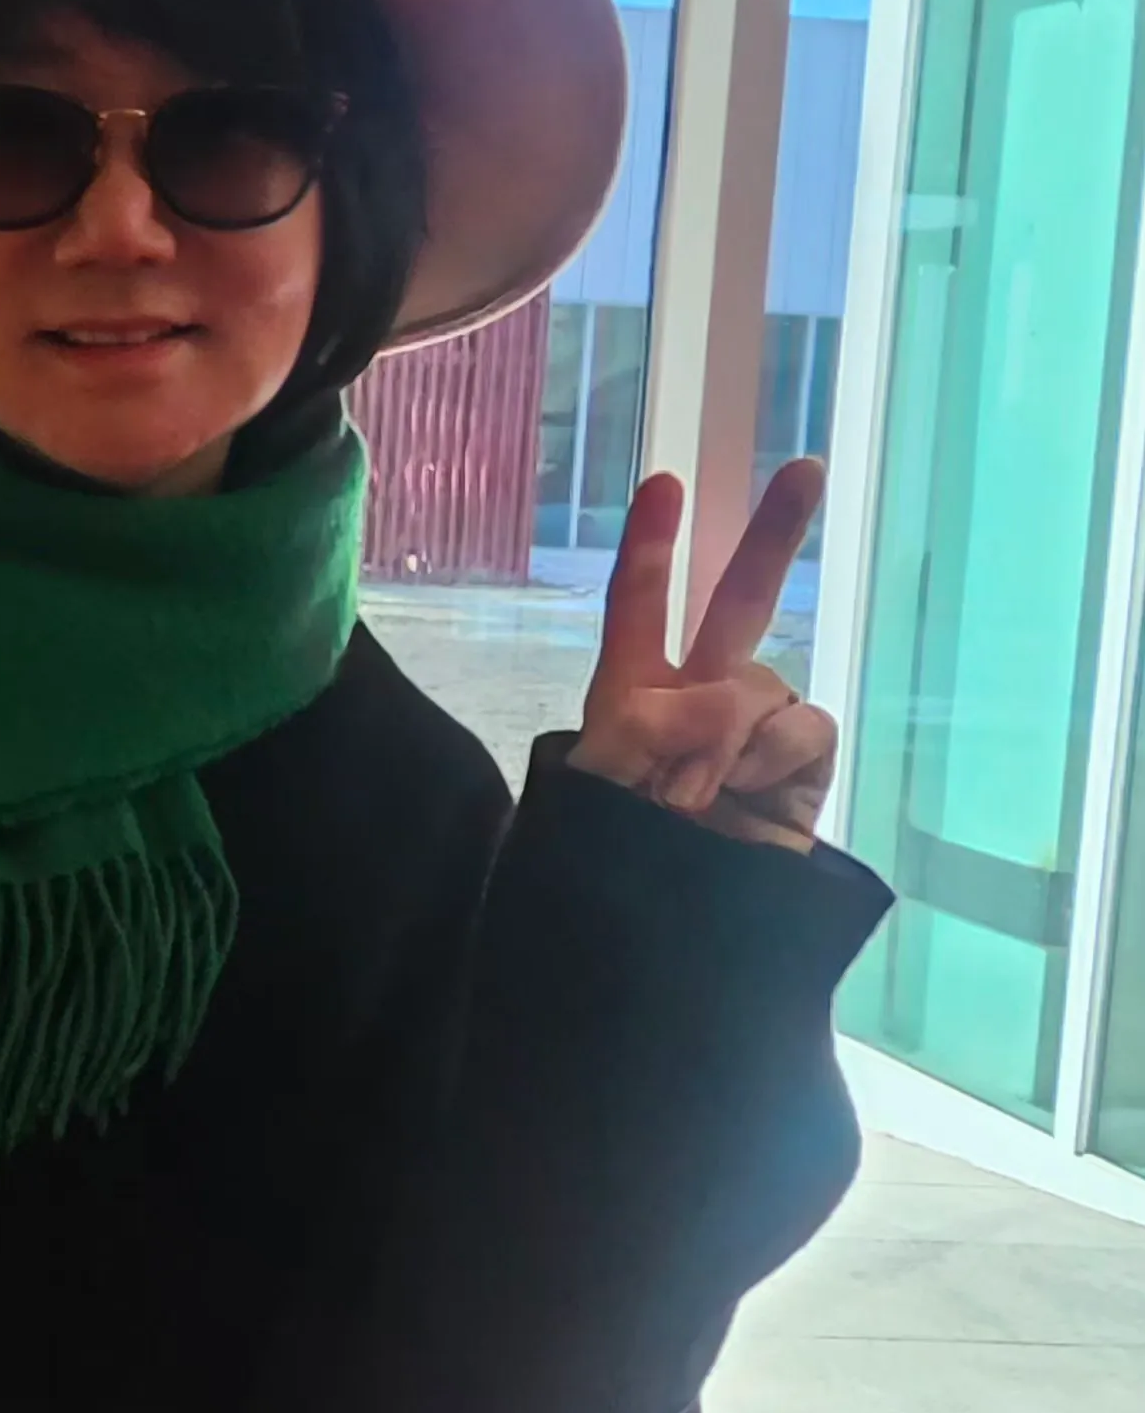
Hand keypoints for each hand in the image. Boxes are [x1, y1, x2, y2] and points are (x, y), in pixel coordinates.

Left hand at [567, 460, 836, 852]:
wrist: (664, 944)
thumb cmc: (610, 860)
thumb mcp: (603, 780)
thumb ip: (656, 719)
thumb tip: (726, 696)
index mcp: (631, 695)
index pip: (639, 608)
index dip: (650, 547)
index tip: (663, 483)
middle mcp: (699, 702)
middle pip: (738, 605)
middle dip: (773, 536)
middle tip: (808, 468)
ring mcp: (754, 737)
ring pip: (764, 681)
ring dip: (727, 731)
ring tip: (691, 795)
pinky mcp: (800, 775)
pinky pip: (803, 727)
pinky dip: (772, 752)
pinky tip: (744, 791)